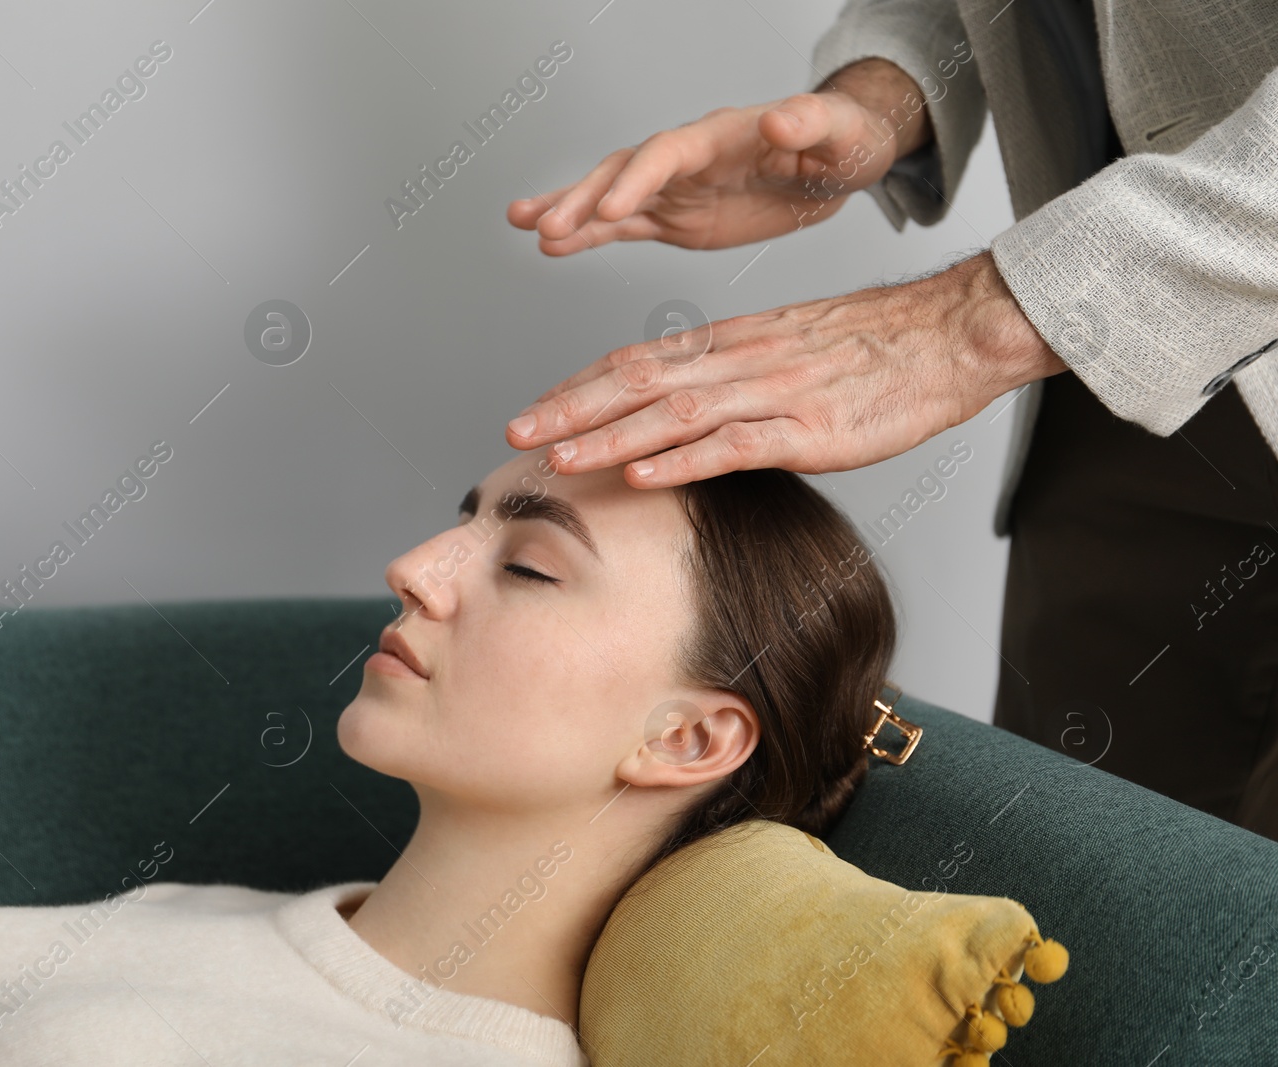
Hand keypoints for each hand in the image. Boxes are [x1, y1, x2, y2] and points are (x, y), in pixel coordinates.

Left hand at [503, 251, 1069, 483]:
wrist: (950, 334)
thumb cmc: (876, 346)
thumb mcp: (789, 349)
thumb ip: (735, 375)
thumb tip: (685, 408)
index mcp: (732, 342)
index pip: (638, 360)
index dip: (581, 385)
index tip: (537, 408)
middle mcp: (739, 362)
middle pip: (637, 382)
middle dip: (570, 409)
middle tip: (514, 432)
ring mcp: (772, 394)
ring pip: (671, 414)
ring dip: (606, 436)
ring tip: (555, 458)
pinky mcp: (809, 430)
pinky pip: (733, 445)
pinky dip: (681, 461)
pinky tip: (640, 475)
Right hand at [505, 60, 932, 255]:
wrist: (836, 165)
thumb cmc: (843, 142)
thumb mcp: (839, 133)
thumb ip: (808, 124)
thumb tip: (778, 121)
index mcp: (720, 137)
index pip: (668, 153)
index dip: (638, 179)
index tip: (611, 209)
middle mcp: (685, 159)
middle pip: (623, 173)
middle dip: (584, 198)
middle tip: (546, 225)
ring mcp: (674, 189)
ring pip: (609, 199)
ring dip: (567, 211)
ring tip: (523, 225)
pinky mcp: (673, 217)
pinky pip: (620, 228)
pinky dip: (585, 237)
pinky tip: (551, 247)